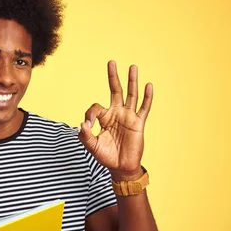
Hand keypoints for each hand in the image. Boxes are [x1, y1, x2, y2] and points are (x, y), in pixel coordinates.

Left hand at [79, 61, 152, 180]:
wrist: (121, 167)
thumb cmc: (106, 156)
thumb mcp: (92, 146)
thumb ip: (85, 136)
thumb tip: (82, 124)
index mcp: (104, 118)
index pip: (95, 108)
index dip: (90, 114)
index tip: (87, 125)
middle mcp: (116, 113)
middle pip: (115, 90)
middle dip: (113, 77)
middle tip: (111, 62)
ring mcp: (128, 117)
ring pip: (131, 95)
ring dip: (132, 81)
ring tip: (133, 67)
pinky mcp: (138, 123)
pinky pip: (144, 108)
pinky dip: (147, 97)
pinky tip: (148, 85)